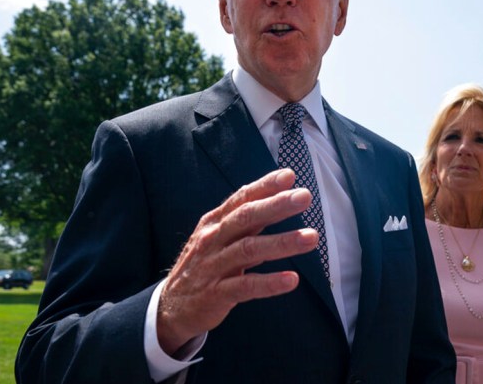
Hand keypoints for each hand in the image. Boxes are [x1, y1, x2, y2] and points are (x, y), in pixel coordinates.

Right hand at [157, 168, 318, 353]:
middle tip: (305, 196)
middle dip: (277, 205)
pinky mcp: (215, 294)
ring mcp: (213, 266)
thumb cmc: (204, 265)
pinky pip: (246, 286)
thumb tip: (278, 197)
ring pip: (249, 249)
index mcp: (215, 222)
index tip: (289, 175)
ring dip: (282, 242)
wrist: (170, 307)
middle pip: (246, 217)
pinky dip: (269, 283)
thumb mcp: (218, 237)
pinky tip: (292, 280)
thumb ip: (246, 220)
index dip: (265, 186)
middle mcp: (212, 239)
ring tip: (311, 237)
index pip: (242, 198)